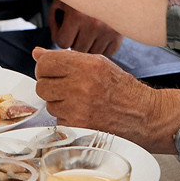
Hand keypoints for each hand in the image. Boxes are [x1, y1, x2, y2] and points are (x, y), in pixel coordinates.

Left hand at [31, 48, 179, 150]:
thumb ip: (65, 58)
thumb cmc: (121, 88)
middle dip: (50, 86)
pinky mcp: (78, 127)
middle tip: (66, 87)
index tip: (52, 71)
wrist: (142, 115)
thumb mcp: (97, 63)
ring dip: (59, 103)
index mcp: (86, 66)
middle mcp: (81, 86)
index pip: (44, 63)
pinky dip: (66, 117)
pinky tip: (83, 113)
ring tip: (79, 100)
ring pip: (49, 104)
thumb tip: (37, 54)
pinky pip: (58, 120)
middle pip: (42, 86)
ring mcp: (78, 109)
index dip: (46, 68)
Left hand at [49, 2, 122, 56]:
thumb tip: (52, 44)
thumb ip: (54, 18)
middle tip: (76, 25)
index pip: (62, 43)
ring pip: (92, 52)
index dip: (60, 35)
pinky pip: (107, 52)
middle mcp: (94, 24)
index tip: (63, 26)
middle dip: (74, 39)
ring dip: (88, 43)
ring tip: (88, 27)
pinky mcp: (120, 34)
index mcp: (77, 14)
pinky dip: (102, 44)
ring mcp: (109, 30)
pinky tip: (100, 32)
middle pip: (77, 48)